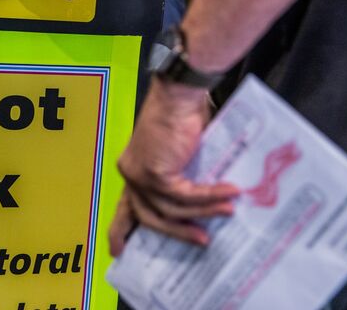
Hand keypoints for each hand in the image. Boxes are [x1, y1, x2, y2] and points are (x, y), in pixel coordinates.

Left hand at [111, 78, 238, 250]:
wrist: (181, 94)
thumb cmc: (182, 117)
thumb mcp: (179, 154)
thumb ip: (182, 179)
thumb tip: (202, 208)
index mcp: (133, 169)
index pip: (125, 207)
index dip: (121, 230)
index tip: (116, 252)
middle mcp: (131, 173)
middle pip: (150, 217)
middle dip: (176, 233)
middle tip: (202, 242)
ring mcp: (140, 174)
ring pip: (171, 210)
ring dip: (203, 213)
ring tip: (229, 211)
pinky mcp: (155, 172)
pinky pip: (185, 196)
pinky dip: (209, 197)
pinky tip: (230, 193)